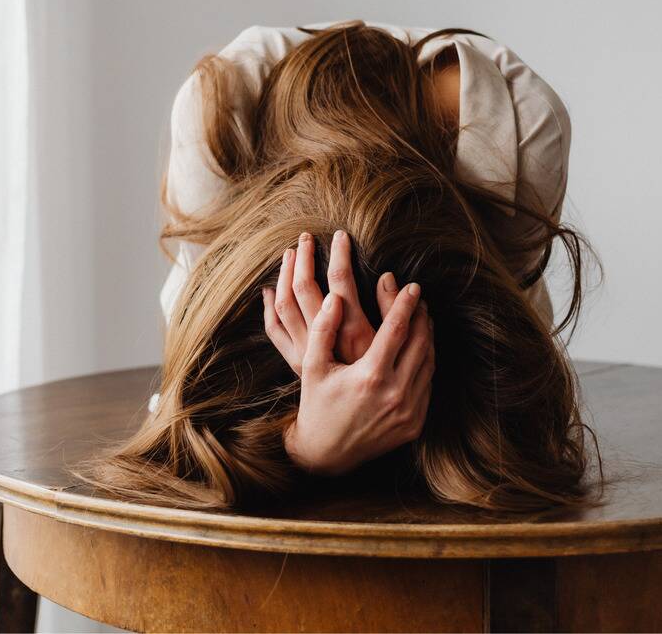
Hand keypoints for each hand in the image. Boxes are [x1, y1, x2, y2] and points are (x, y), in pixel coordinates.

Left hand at [261, 230, 398, 373]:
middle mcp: (324, 339)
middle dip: (306, 257)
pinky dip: (269, 306)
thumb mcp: (392, 347)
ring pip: (285, 303)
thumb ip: (391, 311)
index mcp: (353, 331)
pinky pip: (274, 328)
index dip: (339, 254)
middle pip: (305, 287)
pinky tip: (270, 289)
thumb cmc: (380, 383)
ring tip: (291, 252)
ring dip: (286, 274)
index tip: (341, 235)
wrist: (352, 426)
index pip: (341, 280)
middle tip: (307, 236)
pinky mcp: (295, 360)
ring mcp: (304, 349)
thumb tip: (388, 276)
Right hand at [281, 283, 435, 475]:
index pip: (397, 329)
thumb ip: (323, 329)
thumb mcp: (313, 366)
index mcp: (370, 376)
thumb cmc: (317, 404)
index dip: (405, 304)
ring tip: (422, 319)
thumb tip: (336, 297)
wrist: (326, 452)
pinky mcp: (415, 424)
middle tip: (419, 299)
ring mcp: (408, 411)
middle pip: (420, 343)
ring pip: (428, 362)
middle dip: (421, 317)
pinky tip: (419, 350)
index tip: (412, 286)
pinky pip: (427, 384)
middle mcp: (395, 394)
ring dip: (427, 338)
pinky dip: (426, 362)